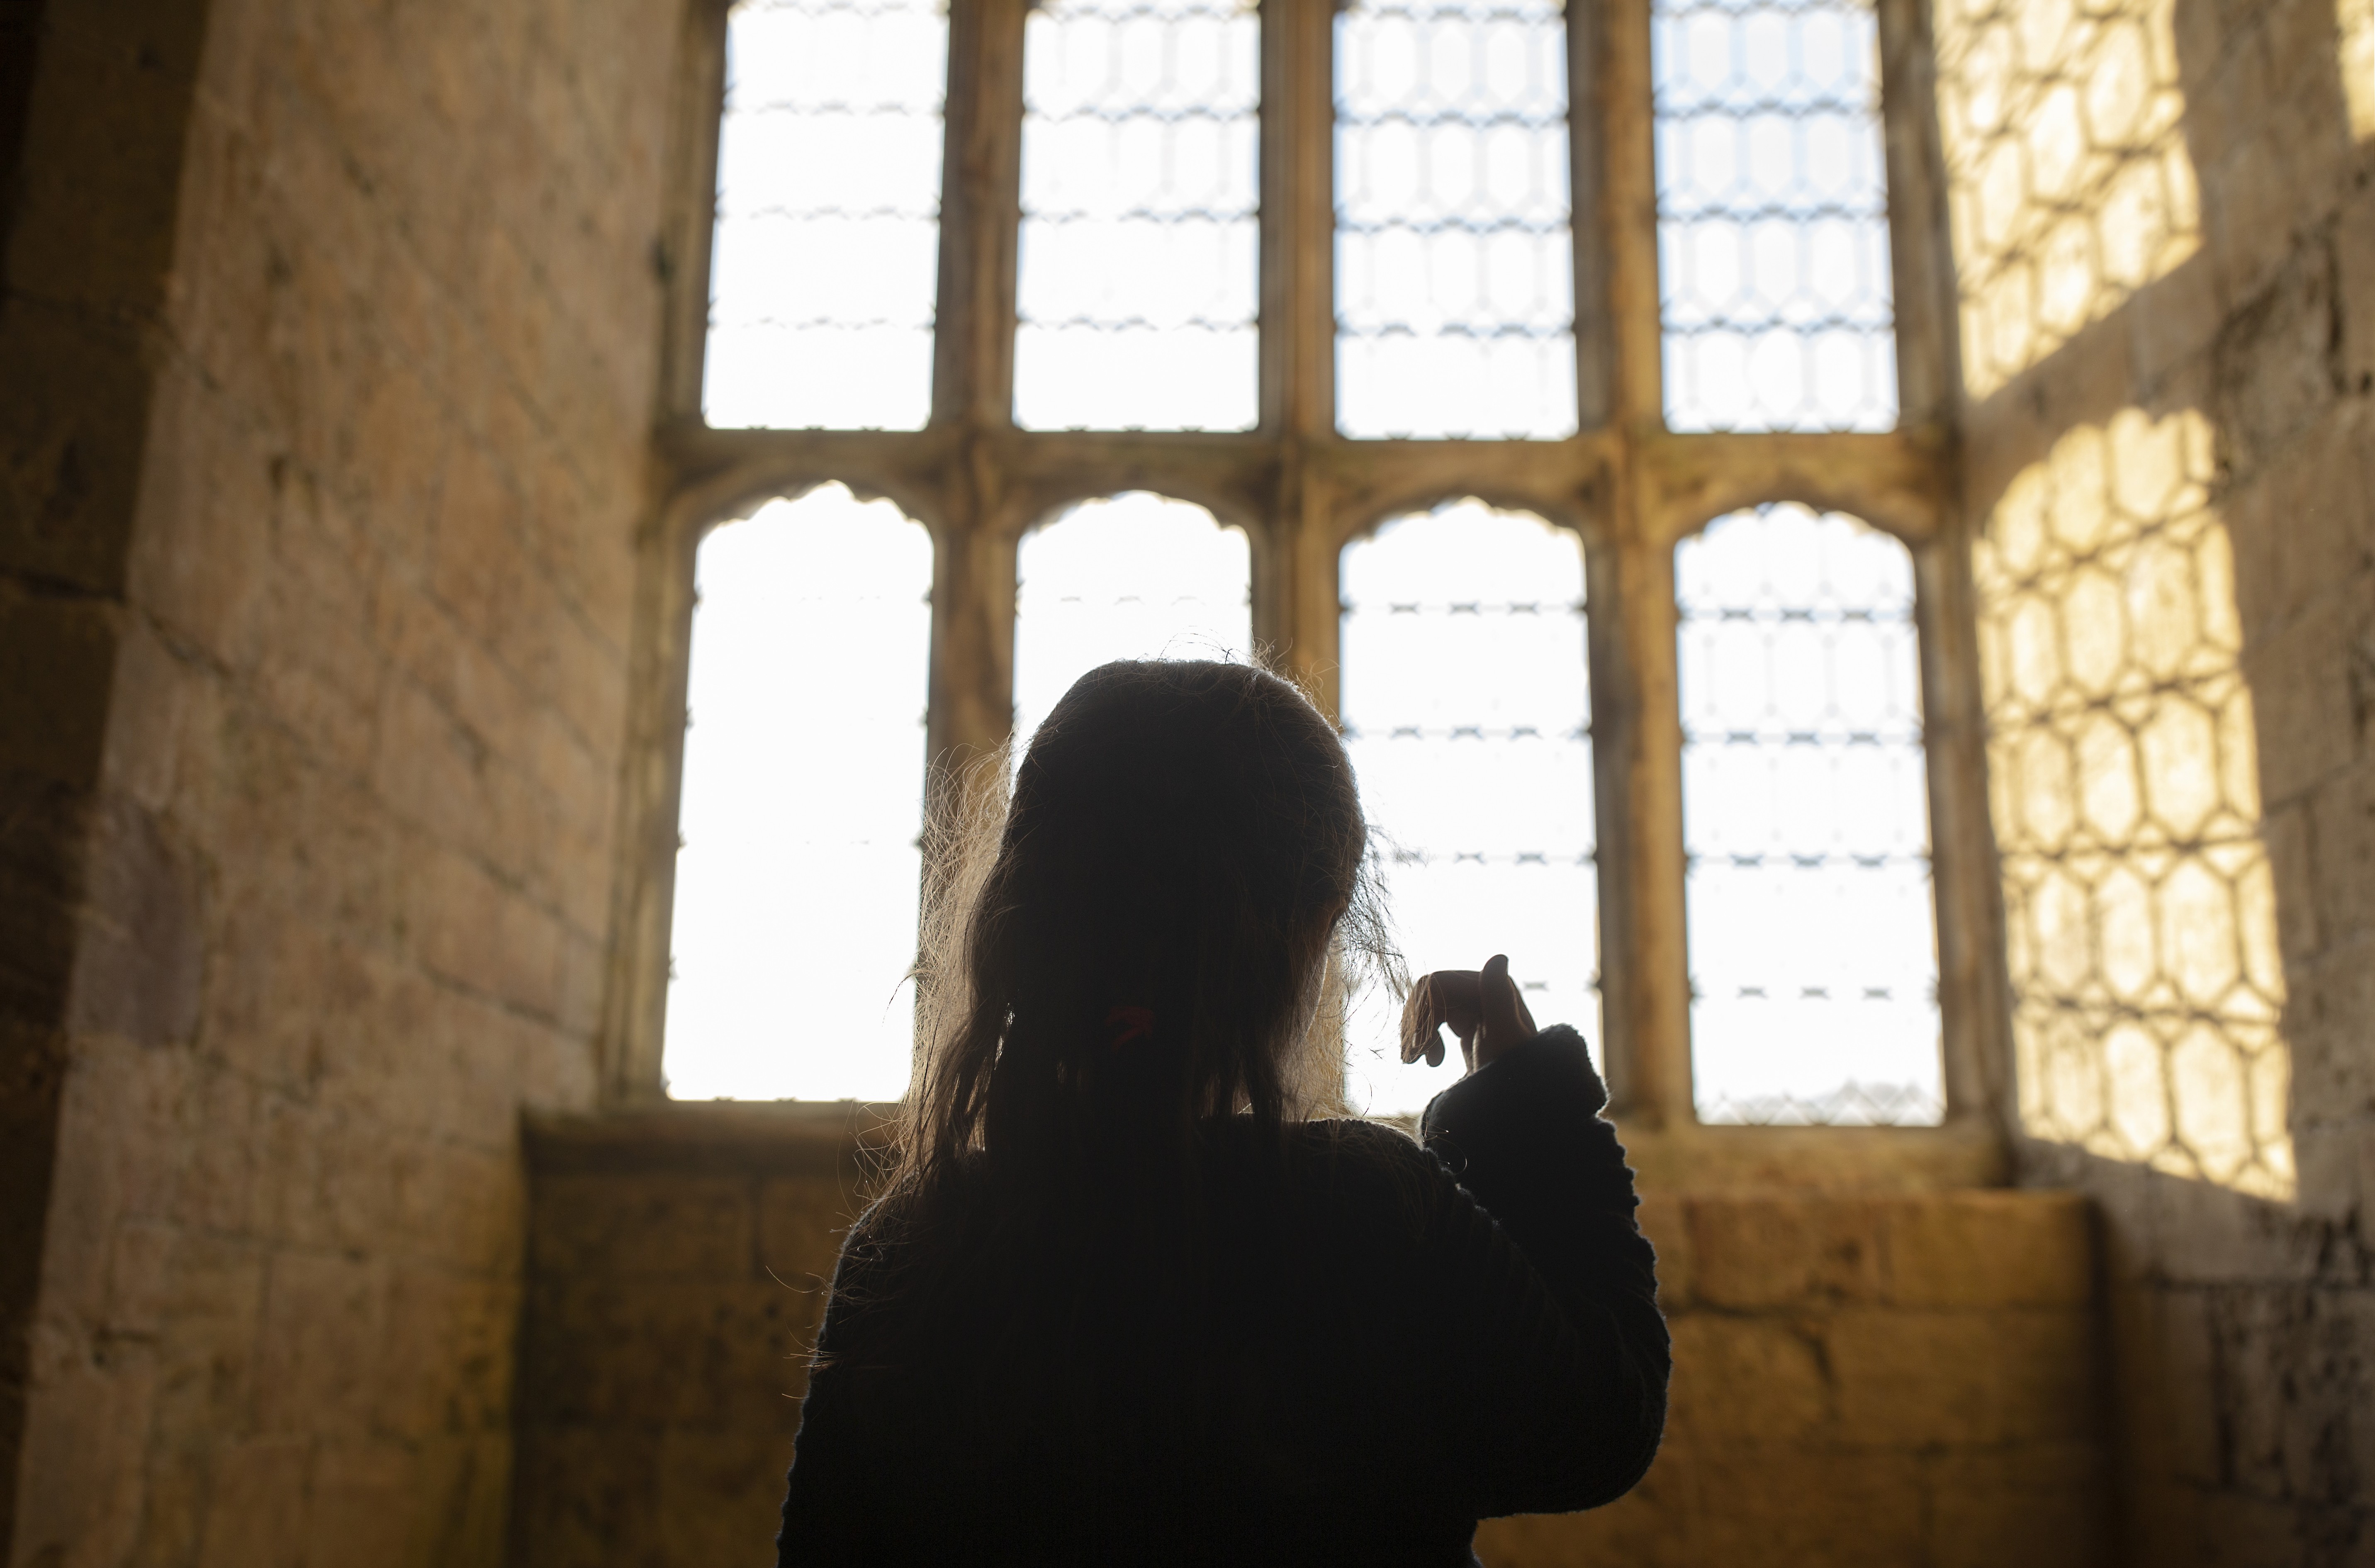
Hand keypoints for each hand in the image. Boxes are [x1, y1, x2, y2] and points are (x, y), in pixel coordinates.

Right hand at [1399, 954, 1538, 1074]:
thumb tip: (1499, 957)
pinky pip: (1435, 1016)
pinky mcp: (1468, 1021)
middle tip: (1410, 1058)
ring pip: (1428, 1003)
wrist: (1518, 1102)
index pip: (1438, 983)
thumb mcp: (1505, 1039)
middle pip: (1430, 992)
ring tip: (1414, 1060)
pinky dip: (1425, 1036)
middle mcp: (1484, 989)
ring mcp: (1474, 1005)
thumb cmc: (1514, 1074)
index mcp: (1493, 987)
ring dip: (1417, 1030)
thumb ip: (1499, 999)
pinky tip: (1431, 1061)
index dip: (1421, 1013)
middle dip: (1417, 1023)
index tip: (1417, 1048)